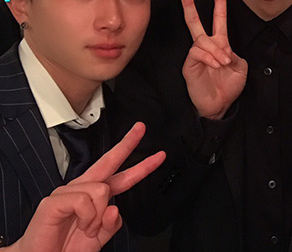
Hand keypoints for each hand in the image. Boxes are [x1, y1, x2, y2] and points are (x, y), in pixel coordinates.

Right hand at [9, 122, 164, 251]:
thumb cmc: (65, 248)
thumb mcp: (97, 237)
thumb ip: (111, 224)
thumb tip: (116, 209)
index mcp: (94, 197)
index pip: (121, 177)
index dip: (141, 167)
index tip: (159, 155)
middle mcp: (81, 189)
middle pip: (108, 161)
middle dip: (127, 144)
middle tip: (140, 129)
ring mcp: (67, 193)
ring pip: (102, 189)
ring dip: (98, 217)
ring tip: (86, 229)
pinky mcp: (54, 201)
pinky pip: (83, 201)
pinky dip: (87, 218)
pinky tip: (79, 225)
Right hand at [181, 0, 247, 119]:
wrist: (219, 105)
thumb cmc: (228, 87)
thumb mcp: (241, 68)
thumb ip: (236, 54)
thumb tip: (226, 49)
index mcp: (220, 44)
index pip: (219, 18)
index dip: (220, 2)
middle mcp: (206, 46)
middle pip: (195, 20)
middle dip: (190, 4)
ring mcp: (196, 54)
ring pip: (202, 40)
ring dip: (216, 50)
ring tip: (223, 62)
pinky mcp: (189, 64)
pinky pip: (197, 52)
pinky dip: (209, 57)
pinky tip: (215, 64)